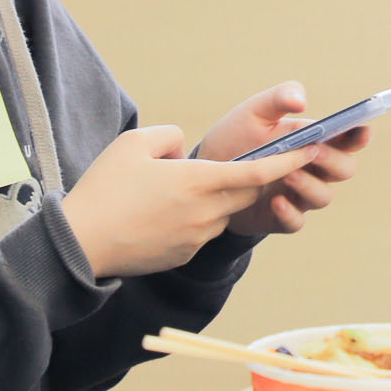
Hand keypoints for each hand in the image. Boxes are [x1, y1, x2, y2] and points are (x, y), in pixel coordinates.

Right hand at [60, 126, 316, 277]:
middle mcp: (207, 212)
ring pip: (225, 212)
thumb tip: (184, 147)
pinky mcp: (185, 255)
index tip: (313, 148)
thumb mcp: (133, 145)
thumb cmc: (103, 190)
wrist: (77, 245)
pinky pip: (203, 231)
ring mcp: (197, 237)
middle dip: (250, 178)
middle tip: (235, 163)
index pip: (259, 172)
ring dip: (217, 199)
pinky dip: (196, 218)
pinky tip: (162, 214)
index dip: (289, 159)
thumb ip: (169, 136)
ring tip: (176, 191)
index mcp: (200, 181)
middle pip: (248, 192)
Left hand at [198, 82, 372, 237]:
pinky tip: (275, 200)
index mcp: (314, 141)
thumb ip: (279, 98)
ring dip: (310, 185)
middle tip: (312, 152)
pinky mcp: (279, 217)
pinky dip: (289, 213)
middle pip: (345, 170)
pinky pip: (296, 222)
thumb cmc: (236, 138)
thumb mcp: (254, 112)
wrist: (205, 173)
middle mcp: (313, 170)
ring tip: (287, 173)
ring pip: (323, 197)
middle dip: (333, 161)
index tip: (361, 131)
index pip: (349, 140)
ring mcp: (298, 195)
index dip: (359, 137)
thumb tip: (301, 102)